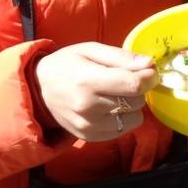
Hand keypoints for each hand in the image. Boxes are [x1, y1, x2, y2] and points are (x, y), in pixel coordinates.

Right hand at [34, 43, 156, 141]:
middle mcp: (89, 107)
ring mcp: (89, 125)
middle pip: (136, 101)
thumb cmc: (65, 64)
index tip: (150, 71)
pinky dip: (123, 118)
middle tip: (125, 79)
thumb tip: (150, 64)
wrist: (37, 89)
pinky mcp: (89, 137)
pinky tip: (109, 107)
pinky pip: (123, 130)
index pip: (133, 85)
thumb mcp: (90, 49)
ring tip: (115, 95)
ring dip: (132, 105)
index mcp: (88, 80)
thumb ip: (120, 57)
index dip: (149, 77)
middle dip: (138, 89)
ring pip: (134, 118)